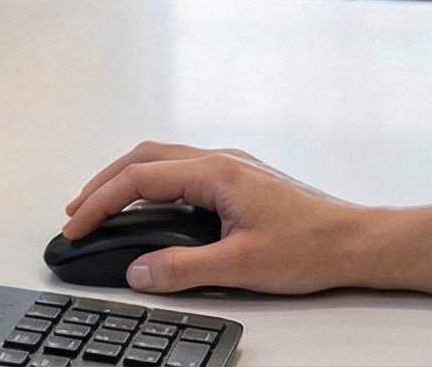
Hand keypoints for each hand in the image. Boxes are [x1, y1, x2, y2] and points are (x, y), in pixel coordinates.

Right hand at [61, 143, 379, 294]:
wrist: (357, 241)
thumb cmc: (312, 246)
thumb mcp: (241, 265)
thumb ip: (183, 269)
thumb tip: (139, 272)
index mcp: (216, 171)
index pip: (138, 179)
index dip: (99, 203)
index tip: (74, 225)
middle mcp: (222, 160)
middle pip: (144, 158)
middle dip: (103, 183)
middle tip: (76, 213)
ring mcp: (233, 168)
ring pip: (164, 160)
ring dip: (128, 181)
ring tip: (103, 208)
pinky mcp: (242, 181)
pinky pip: (183, 171)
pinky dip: (153, 185)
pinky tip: (151, 209)